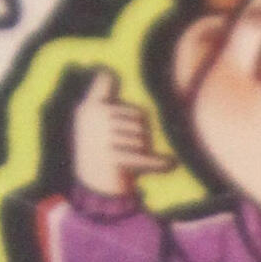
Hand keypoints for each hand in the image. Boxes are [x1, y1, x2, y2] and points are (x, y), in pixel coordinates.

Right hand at [72, 70, 167, 201]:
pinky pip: (144, 158)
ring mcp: (103, 138)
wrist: (94, 191)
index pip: (104, 83)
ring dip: (145, 150)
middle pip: (137, 117)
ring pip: (142, 137)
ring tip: (132, 159)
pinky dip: (159, 163)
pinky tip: (170, 164)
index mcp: (90, 108)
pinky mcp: (114, 158)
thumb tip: (107, 71)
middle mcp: (95, 119)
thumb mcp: (92, 125)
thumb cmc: (100, 156)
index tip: (109, 70)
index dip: (108, 77)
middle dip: (142, 133)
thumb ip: (101, 100)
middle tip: (133, 148)